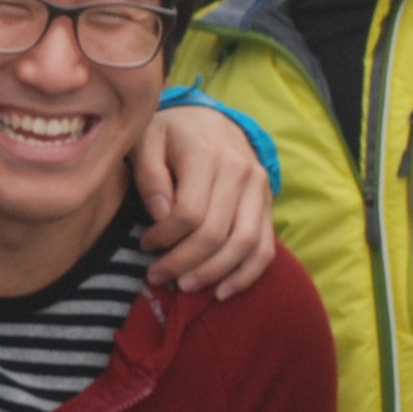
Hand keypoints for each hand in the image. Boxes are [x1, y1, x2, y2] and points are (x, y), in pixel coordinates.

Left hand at [137, 104, 277, 302]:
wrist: (211, 119)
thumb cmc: (169, 133)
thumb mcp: (146, 139)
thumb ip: (149, 174)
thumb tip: (160, 214)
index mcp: (207, 154)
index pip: (189, 212)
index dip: (165, 236)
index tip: (145, 244)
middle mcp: (241, 172)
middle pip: (216, 233)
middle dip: (183, 262)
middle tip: (157, 276)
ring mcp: (259, 189)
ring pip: (245, 244)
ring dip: (213, 273)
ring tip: (184, 287)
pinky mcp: (267, 204)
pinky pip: (264, 247)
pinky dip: (246, 274)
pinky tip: (222, 292)